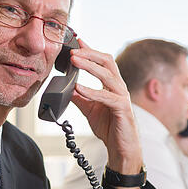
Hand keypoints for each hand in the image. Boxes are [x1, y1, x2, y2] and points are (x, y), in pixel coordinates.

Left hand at [69, 39, 142, 176]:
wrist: (121, 148)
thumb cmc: (110, 127)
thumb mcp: (89, 108)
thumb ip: (79, 96)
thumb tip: (65, 87)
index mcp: (111, 84)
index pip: (102, 61)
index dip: (89, 49)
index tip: (76, 40)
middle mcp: (119, 87)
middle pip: (107, 61)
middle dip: (90, 53)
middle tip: (72, 50)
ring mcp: (122, 97)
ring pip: (108, 75)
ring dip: (90, 66)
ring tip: (74, 61)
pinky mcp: (122, 109)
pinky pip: (106, 96)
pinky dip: (92, 91)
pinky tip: (79, 88)